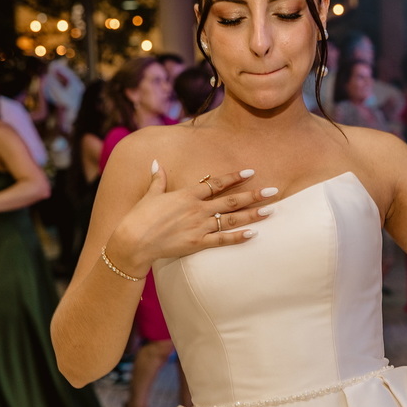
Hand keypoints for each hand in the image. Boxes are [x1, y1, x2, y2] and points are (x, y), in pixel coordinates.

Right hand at [106, 165, 276, 275]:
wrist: (133, 240)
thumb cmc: (139, 216)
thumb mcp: (150, 194)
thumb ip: (158, 179)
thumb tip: (156, 163)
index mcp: (187, 194)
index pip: (216, 183)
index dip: (234, 177)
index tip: (250, 171)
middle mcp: (197, 209)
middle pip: (231, 200)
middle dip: (254, 195)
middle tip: (273, 191)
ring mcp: (199, 226)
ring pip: (232, 219)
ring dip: (252, 214)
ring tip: (271, 210)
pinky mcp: (197, 243)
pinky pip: (222, 240)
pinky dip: (238, 238)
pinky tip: (254, 234)